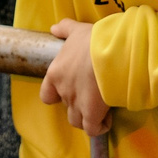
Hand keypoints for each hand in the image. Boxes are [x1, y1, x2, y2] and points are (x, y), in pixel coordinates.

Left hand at [40, 18, 110, 134]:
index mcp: (56, 73)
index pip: (47, 95)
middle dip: (78, 104)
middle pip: (66, 107)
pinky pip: (92, 129)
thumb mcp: (77, 30)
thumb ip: (64, 29)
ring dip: (87, 118)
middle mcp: (63, 91)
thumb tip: (54, 28)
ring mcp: (77, 105)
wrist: (111, 53)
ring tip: (100, 109)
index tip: (70, 90)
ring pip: (77, 121)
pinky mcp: (92, 115)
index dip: (56, 96)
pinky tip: (108, 118)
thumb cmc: (93, 40)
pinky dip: (99, 127)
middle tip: (92, 95)